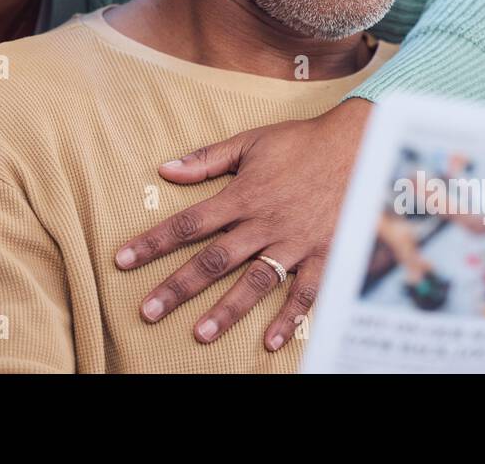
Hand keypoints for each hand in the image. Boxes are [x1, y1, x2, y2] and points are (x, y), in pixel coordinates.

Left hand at [114, 98, 371, 350]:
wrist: (361, 144)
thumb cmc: (303, 142)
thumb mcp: (251, 142)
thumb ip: (207, 159)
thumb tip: (165, 169)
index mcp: (242, 196)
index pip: (188, 223)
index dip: (153, 242)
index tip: (122, 260)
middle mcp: (264, 224)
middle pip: (213, 260)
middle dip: (178, 287)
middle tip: (148, 311)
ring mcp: (295, 243)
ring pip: (254, 282)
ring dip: (226, 310)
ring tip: (199, 334)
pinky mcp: (325, 255)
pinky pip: (306, 293)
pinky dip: (290, 318)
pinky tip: (271, 341)